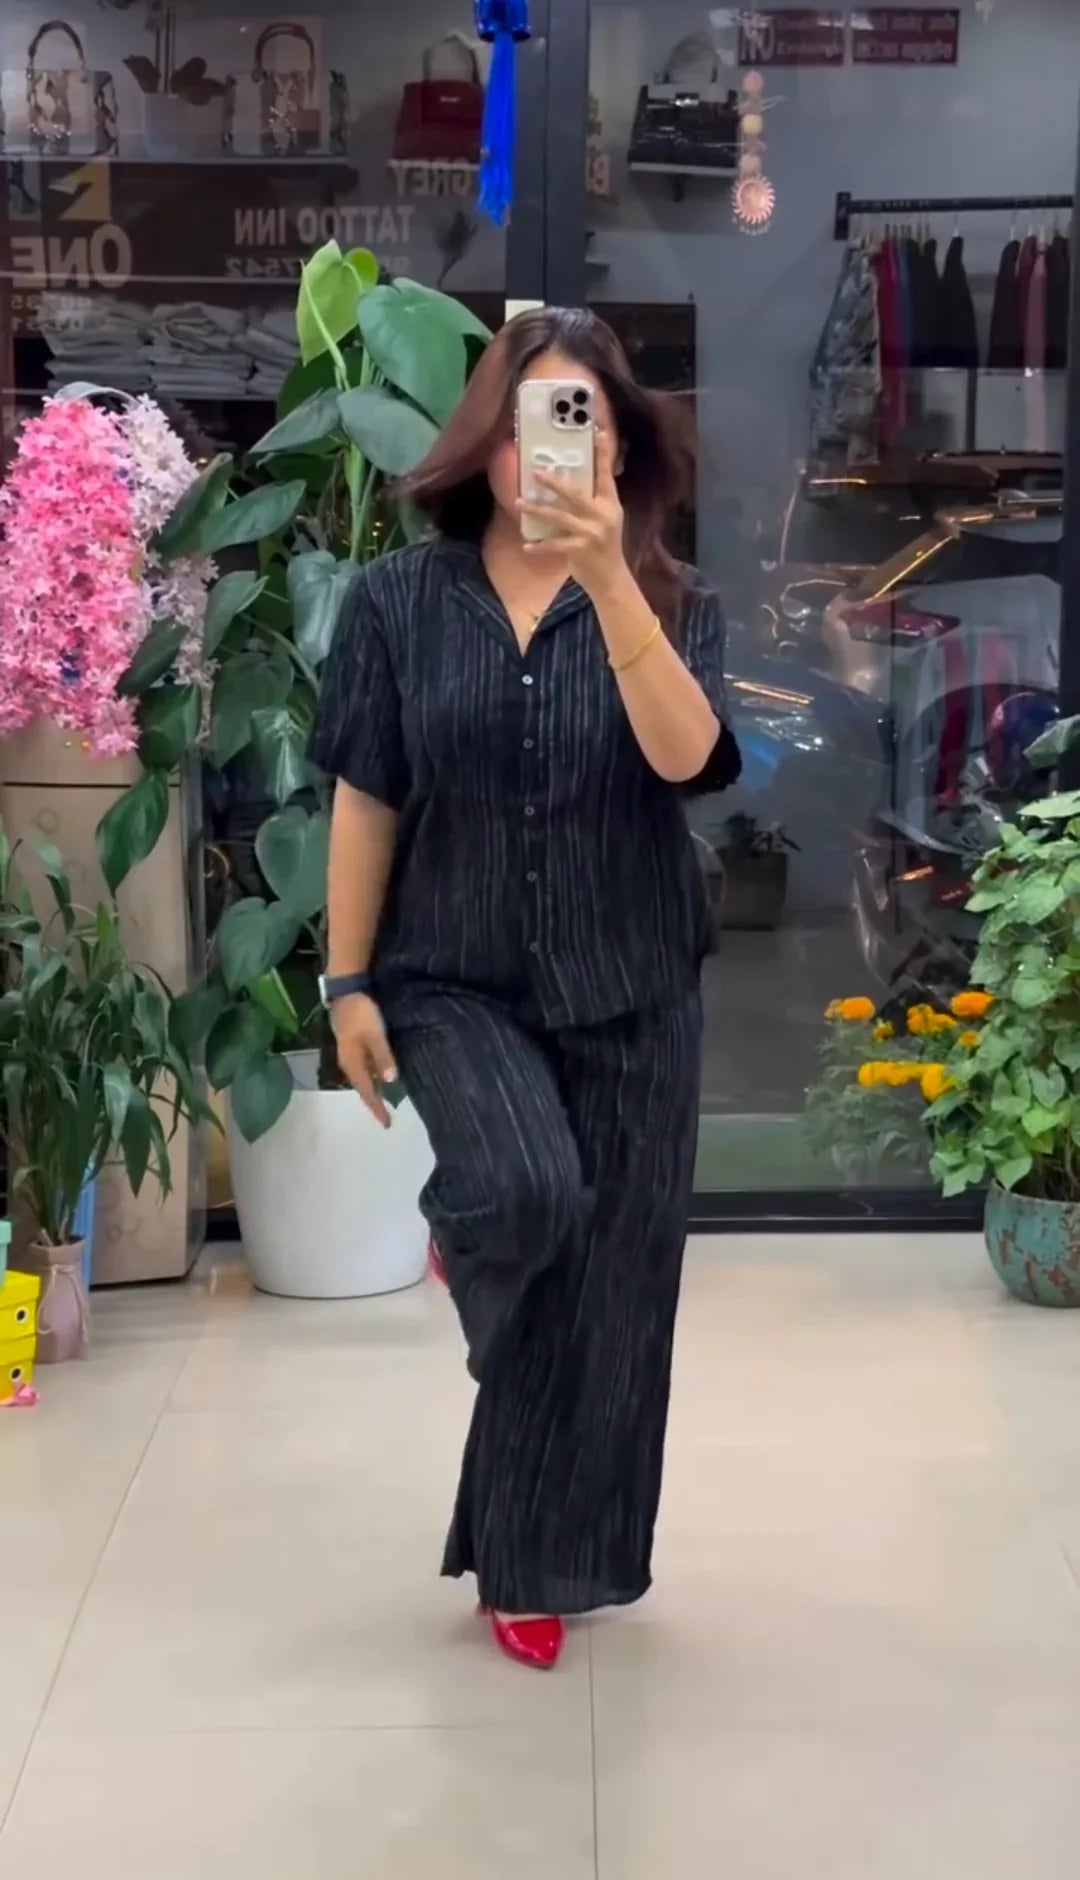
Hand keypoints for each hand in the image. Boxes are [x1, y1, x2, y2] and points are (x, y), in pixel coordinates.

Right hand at [331, 993, 396, 1128]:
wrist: (346, 992)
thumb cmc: (361, 1014)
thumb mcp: (375, 1035)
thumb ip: (383, 1057)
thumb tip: (390, 1082)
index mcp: (352, 1063)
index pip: (366, 1092)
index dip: (376, 1108)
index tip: (386, 1123)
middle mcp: (349, 1063)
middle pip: (363, 1088)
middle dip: (374, 1103)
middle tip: (386, 1117)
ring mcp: (350, 1054)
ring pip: (363, 1079)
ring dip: (373, 1091)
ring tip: (384, 1102)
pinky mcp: (353, 1045)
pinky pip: (364, 1069)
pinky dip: (372, 1078)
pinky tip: (380, 1077)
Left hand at [517, 425, 626, 598]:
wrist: (610, 578)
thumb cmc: (604, 545)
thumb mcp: (607, 518)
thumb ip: (595, 500)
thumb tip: (573, 480)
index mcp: (610, 503)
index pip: (606, 474)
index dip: (603, 453)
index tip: (597, 432)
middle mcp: (602, 515)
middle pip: (575, 493)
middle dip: (554, 483)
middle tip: (535, 472)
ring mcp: (591, 533)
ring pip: (559, 517)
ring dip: (537, 510)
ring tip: (520, 503)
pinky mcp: (580, 550)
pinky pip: (555, 545)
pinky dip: (540, 546)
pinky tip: (526, 545)